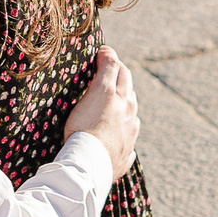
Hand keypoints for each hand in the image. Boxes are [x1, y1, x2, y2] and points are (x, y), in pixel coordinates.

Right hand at [62, 48, 139, 178]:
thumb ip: (106, 70)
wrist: (89, 164)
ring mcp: (128, 136)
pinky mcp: (124, 155)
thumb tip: (110, 52)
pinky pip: (127, 143)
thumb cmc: (86, 127)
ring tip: (113, 104)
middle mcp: (129, 114)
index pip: (118, 69)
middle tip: (108, 72)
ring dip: (124, 106)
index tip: (103, 52)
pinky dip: (122, 137)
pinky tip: (117, 138)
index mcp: (120, 98)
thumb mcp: (97, 92)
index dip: (109, 58)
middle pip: (128, 90)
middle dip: (120, 77)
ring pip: (131, 115)